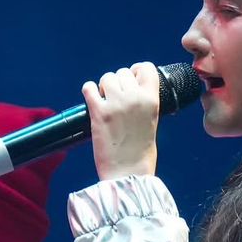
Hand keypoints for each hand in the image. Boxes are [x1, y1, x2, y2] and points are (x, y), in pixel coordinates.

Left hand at [82, 62, 160, 181]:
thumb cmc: (141, 154)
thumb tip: (133, 91)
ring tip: (105, 102)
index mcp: (152, 100)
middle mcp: (135, 98)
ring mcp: (116, 104)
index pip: (146, 68)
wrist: (128, 174)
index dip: (136, 70)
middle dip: (118, 82)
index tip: (132, 78)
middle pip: (123, 72)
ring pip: (107, 77)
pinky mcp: (98, 113)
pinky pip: (89, 88)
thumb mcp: (152, 122)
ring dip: (104, 87)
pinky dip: (89, 91)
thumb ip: (145, 103)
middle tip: (116, 98)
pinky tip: (92, 100)